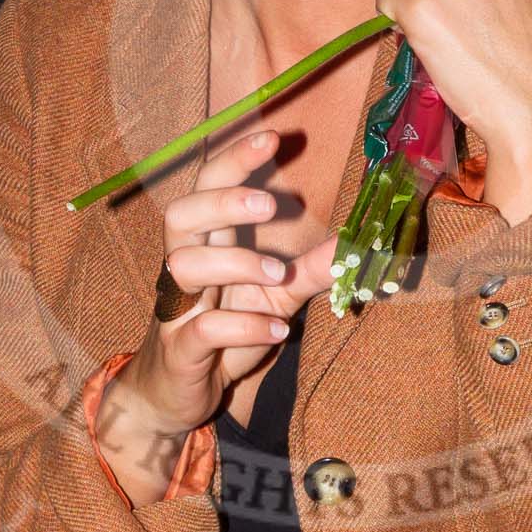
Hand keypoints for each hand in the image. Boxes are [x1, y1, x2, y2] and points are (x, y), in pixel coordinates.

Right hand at [95, 129, 333, 498]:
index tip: (272, 136)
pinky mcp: (179, 349)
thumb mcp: (275, 296)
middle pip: (181, 214)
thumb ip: (309, 269)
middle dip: (223, 201)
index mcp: (206, 243)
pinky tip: (277, 329)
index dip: (236, 159)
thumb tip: (356, 245)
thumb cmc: (221, 333)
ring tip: (279, 274)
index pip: (209, 186)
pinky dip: (242, 326)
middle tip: (268, 204)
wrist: (175, 395)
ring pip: (183, 266)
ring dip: (234, 264)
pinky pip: (201, 329)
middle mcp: (182, 266)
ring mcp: (175, 308)